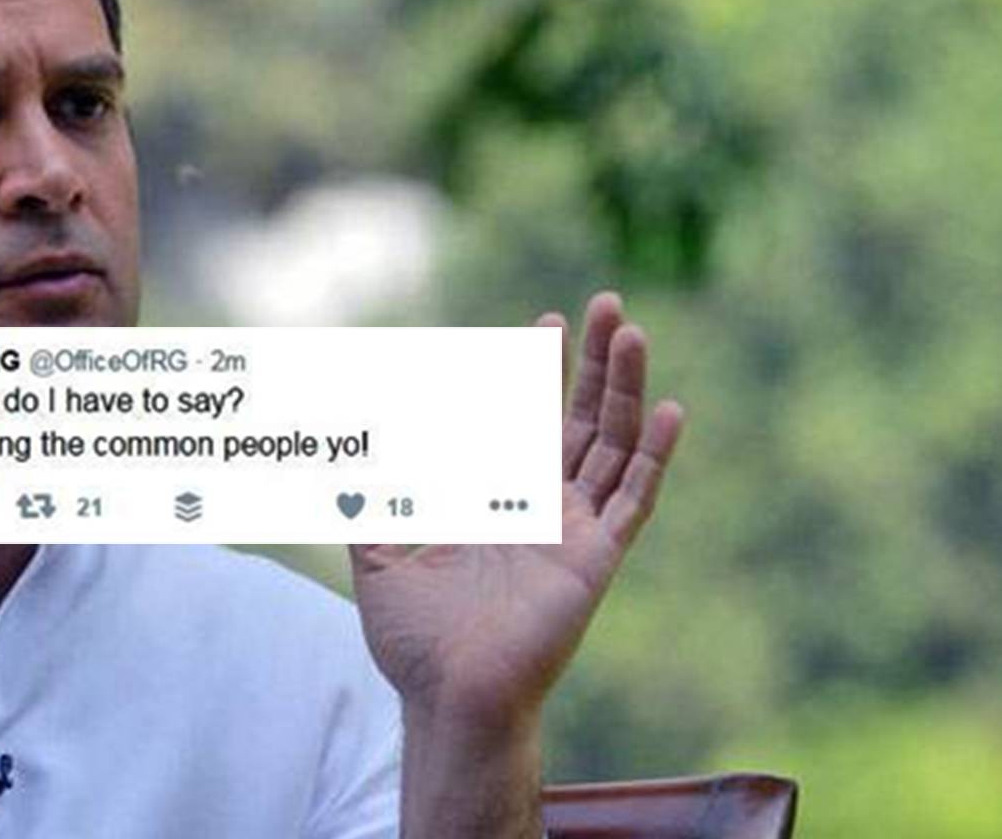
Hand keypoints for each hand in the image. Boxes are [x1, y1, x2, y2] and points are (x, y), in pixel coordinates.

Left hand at [350, 292, 684, 726]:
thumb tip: (331, 452)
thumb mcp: (375, 553)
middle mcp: (539, 504)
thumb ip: (362, 499)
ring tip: (631, 332)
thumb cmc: (412, 638)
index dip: (533, 370)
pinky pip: (633, 499)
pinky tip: (670, 409)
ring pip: (610, 441)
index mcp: (493, 495)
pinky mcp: (595, 558)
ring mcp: (572, 527)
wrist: (448, 696)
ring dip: (624, 388)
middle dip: (590, 361)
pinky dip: (653, 455)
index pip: (521, 415)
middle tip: (605, 304)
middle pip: (577, 416)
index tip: (546, 323)